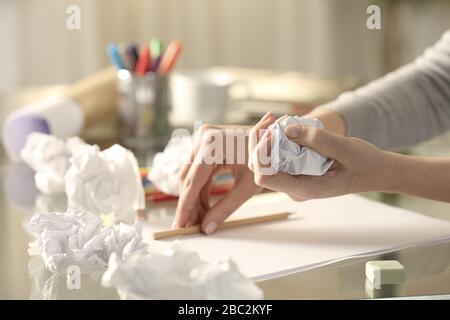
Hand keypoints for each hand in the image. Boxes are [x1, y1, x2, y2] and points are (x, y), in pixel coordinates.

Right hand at [173, 112, 276, 233]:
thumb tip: (207, 228)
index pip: (193, 180)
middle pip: (188, 178)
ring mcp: (203, 139)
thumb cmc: (266, 160)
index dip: (186, 206)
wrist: (276, 141)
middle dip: (189, 204)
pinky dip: (201, 190)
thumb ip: (226, 208)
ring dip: (194, 199)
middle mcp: (203, 136)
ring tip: (199, 221)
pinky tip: (205, 208)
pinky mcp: (205, 145)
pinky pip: (197, 172)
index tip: (180, 225)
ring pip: (190, 177)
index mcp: (212, 143)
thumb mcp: (247, 186)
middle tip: (190, 227)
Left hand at [251, 123, 393, 200]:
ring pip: (265, 161)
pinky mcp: (295, 172)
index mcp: (303, 189)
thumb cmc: (364, 163)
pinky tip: (284, 123)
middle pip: (259, 167)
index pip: (264, 177)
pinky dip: (275, 139)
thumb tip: (287, 129)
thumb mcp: (346, 148)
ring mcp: (293, 181)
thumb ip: (317, 140)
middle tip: (273, 117)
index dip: (262, 153)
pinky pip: (276, 156)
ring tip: (278, 118)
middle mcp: (293, 188)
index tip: (274, 132)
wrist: (376, 172)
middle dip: (259, 141)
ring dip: (266, 138)